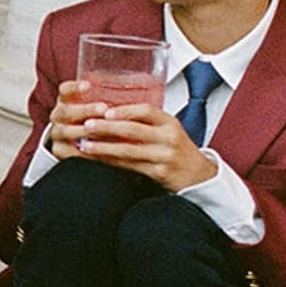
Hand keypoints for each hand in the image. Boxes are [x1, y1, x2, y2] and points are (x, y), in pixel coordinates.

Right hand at [45, 79, 102, 160]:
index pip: (65, 90)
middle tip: (103, 108)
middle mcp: (58, 116)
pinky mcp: (60, 151)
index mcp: (65, 101)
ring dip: (84, 130)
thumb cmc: (92, 120)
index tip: (88, 85)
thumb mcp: (95, 105)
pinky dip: (83, 151)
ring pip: (65, 131)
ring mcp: (57, 133)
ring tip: (102, 130)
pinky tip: (97, 149)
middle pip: (65, 111)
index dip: (74, 87)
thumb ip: (107, 98)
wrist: (75, 143)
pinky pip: (69, 151)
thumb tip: (138, 85)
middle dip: (85, 110)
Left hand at [74, 100, 216, 191]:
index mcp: (169, 123)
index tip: (104, 111)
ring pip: (129, 150)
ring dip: (104, 147)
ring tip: (86, 145)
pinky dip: (112, 162)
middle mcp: (168, 138)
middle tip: (86, 125)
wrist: (199, 175)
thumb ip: (146, 123)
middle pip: (134, 130)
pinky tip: (99, 159)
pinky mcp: (160, 174)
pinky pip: (131, 166)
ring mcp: (164, 157)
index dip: (124, 110)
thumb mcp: (168, 130)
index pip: (146, 111)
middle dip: (107, 127)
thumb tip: (109, 113)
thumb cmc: (177, 150)